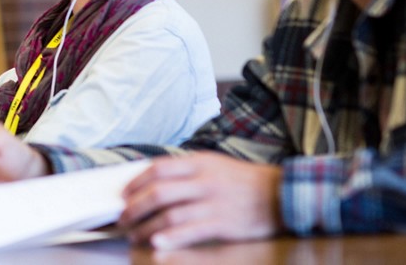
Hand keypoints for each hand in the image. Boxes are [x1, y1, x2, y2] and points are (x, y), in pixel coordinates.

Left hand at [119, 153, 282, 249]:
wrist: (283, 195)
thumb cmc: (244, 181)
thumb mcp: (215, 165)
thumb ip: (186, 171)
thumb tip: (151, 181)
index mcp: (199, 162)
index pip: (157, 169)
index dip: (136, 182)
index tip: (123, 194)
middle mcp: (204, 181)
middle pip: (158, 192)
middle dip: (135, 207)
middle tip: (122, 219)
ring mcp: (214, 203)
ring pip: (170, 214)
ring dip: (147, 226)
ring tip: (134, 235)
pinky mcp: (224, 224)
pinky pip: (192, 231)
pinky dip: (171, 237)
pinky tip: (157, 243)